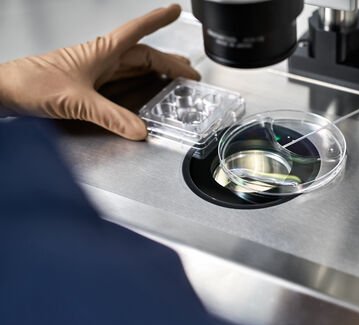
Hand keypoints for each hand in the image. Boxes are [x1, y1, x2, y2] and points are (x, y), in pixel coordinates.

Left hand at [0, 4, 199, 139]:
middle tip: (189, 71)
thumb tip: (140, 129)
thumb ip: (110, 116)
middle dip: (169, 61)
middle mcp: (102, 59)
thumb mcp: (76, 100)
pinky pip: (124, 82)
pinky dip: (141, 84)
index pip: (137, 32)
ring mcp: (96, 72)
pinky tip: (146, 92)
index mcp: (102, 52)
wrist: (5, 92)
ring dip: (158, 71)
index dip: (157, 20)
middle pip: (144, 55)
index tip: (175, 11)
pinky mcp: (89, 86)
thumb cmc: (32, 83)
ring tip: (176, 78)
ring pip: (135, 67)